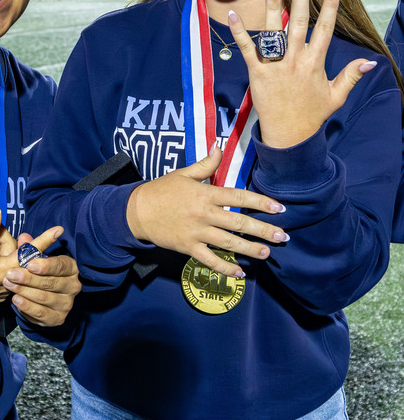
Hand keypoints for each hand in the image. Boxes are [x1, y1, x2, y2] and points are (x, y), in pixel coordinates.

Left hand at [3, 232, 80, 326]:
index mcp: (71, 268)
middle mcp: (73, 286)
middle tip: (11, 274)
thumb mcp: (35, 260)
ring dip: (24, 291)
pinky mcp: (58, 318)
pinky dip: (27, 307)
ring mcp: (67, 304)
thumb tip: (24, 237)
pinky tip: (16, 299)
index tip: (30, 264)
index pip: (60, 266)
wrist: (42, 300)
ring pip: (44, 297)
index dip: (46, 265)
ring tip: (9, 284)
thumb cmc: (39, 274)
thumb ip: (30, 249)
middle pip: (51, 282)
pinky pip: (41, 313)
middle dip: (29, 278)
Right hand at [126, 147, 289, 276]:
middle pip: (238, 222)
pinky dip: (224, 268)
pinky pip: (209, 260)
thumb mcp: (182, 174)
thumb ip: (205, 164)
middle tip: (282, 236)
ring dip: (250, 249)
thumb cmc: (160, 190)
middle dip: (263, 230)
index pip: (239, 197)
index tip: (279, 209)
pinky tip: (240, 272)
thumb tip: (219, 146)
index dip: (261, 203)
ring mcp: (196, 232)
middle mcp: (204, 214)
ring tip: (267, 253)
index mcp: (205, 194)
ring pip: (228, 243)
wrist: (136, 212)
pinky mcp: (187, 247)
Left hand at [230, 0, 376, 148]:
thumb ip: (351, 76)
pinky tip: (234, 15)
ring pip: (274, 32)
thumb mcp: (336, 96)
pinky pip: (248, 50)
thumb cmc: (311, 115)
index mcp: (315, 63)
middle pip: (300, 23)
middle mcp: (296, 61)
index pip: (325, 28)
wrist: (289, 137)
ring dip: (273, 9)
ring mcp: (275, 67)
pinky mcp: (257, 74)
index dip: (330, 5)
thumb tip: (371, 62)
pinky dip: (240, 33)